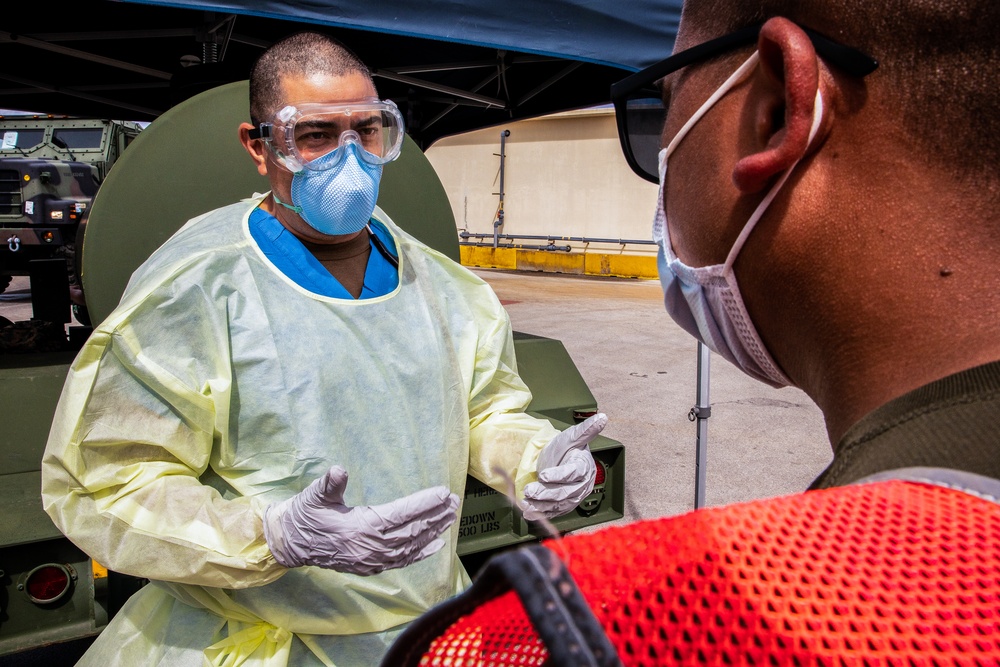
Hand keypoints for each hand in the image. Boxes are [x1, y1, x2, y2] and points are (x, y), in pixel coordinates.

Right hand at [263, 466, 458, 574]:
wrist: (289, 544)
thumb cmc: (303, 514)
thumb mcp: (314, 495)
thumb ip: (329, 484)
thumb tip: (338, 470)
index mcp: (359, 528)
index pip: (400, 514)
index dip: (423, 503)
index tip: (443, 492)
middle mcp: (369, 547)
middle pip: (411, 531)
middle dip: (436, 515)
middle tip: (455, 502)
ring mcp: (370, 560)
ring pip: (410, 546)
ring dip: (433, 532)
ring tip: (451, 517)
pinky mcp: (369, 567)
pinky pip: (401, 562)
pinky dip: (421, 553)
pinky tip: (437, 545)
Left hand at [521, 413, 606, 520]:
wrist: (561, 460)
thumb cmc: (566, 448)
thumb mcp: (572, 436)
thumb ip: (586, 429)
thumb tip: (603, 417)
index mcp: (584, 467)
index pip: (573, 473)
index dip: (558, 475)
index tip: (542, 475)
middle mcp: (581, 485)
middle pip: (564, 492)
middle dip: (545, 493)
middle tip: (529, 491)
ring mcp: (573, 498)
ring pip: (558, 504)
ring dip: (541, 505)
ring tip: (525, 504)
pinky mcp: (564, 506)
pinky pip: (554, 512)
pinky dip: (542, 513)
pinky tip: (529, 513)